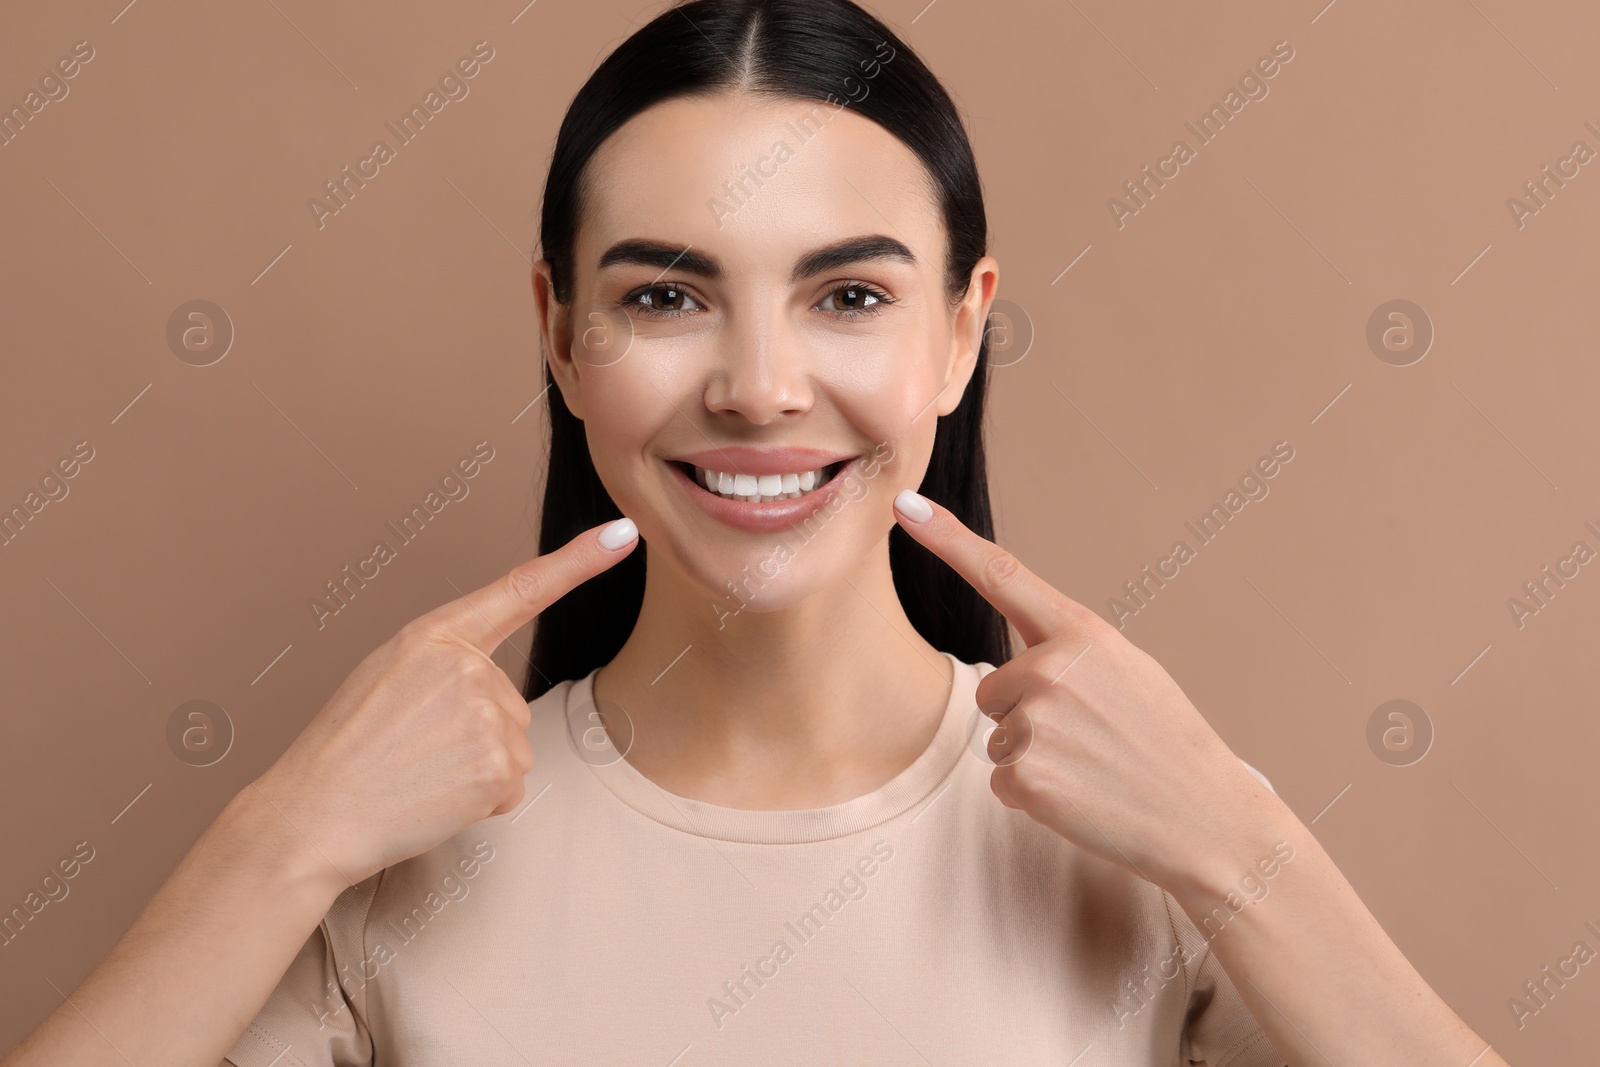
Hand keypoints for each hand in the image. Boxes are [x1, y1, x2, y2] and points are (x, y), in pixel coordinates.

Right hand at [249, 517, 639, 890]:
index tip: (624, 533)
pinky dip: (480, 802)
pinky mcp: (499, 765)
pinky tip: (434, 799)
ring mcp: (487, 715)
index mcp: (435, 635)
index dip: (579, 560)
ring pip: (512, 747)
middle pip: (510, 702)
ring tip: (416, 774)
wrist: (312, 817)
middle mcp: (468, 666)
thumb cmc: (344, 752)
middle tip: (412, 751)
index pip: (520, 589)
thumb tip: (494, 694)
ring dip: (476, 771)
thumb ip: (446, 665)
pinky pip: (511, 787)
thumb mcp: (386, 677)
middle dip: (474, 735)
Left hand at [892, 490, 1283, 897]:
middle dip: (1027, 715)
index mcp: (1083, 634)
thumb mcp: (1130, 671)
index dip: (947, 538)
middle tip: (1093, 739)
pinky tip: (1082, 796)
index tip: (905, 504)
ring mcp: (1035, 723)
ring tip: (1094, 768)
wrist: (1207, 820)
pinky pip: (1002, 779)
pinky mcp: (1024, 776)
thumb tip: (1021, 656)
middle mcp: (1051, 669)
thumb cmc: (1168, 745)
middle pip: (993, 688)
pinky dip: (1034, 794)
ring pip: (998, 735)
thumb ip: (1070, 650)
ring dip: (1034, 756)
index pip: (1002, 574)